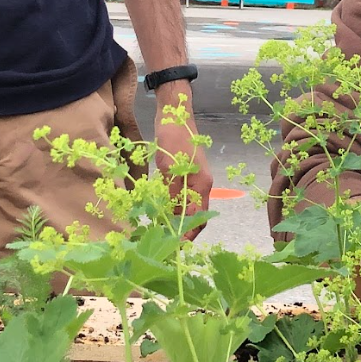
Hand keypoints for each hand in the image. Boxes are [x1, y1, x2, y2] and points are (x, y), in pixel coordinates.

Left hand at [151, 84, 213, 231]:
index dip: (188, 234)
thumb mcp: (170, 168)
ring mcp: (192, 178)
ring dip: (175, 219)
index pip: (198, 218)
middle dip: (183, 230)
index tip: (175, 247)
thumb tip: (170, 217)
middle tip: (166, 243)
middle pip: (194, 214)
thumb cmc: (174, 139)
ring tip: (160, 231)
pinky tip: (158, 211)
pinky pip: (179, 195)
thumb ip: (172, 193)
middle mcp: (201, 185)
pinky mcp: (182, 173)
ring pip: (186, 206)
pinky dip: (171, 205)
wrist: (174, 114)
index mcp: (202, 185)